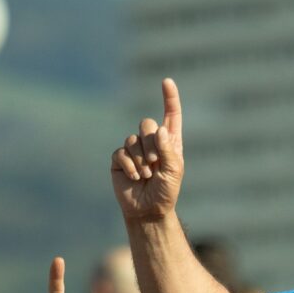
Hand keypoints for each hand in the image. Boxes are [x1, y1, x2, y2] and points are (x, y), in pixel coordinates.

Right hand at [112, 76, 184, 224]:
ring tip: (146, 176)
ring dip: (141, 160)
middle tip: (155, 165)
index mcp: (169, 142)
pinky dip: (129, 166)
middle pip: (147, 124)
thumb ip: (168, 150)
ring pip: (133, 140)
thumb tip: (160, 130)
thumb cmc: (165, 192)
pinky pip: (121, 152)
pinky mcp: (119, 158)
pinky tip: (134, 178)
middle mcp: (151, 142)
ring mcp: (134, 149)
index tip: (167, 81)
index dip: (169, 98)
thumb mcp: (174, 172)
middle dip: (151, 145)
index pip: (171, 115)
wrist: (148, 210)